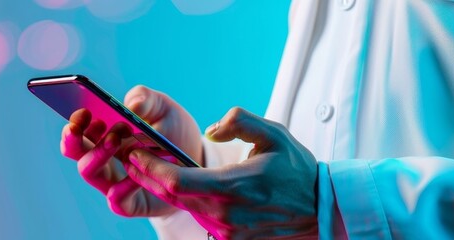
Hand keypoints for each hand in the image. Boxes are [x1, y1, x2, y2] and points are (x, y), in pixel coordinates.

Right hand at [59, 85, 202, 216]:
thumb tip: (131, 106)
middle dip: (75, 138)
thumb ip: (146, 98)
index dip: (74, 121)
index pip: (76, 129)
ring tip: (117, 139)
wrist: (196, 159)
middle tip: (96, 123)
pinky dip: (122, 188)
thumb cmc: (171, 129)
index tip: (84, 111)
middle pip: (74, 151)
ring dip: (99, 154)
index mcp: (102, 132)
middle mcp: (102, 157)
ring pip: (89, 172)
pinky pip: (117, 200)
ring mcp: (113, 181)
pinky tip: (137, 175)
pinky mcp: (131, 203)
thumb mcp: (162, 107)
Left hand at [124, 107, 317, 238]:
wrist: (321, 209)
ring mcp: (228, 232)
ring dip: (165, 188)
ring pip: (184, 207)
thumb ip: (239, 121)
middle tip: (132, 157)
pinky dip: (187, 201)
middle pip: (172, 196)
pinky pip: (200, 217)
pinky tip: (183, 186)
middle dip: (148, 176)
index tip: (134, 153)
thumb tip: (211, 130)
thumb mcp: (273, 134)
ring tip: (152, 168)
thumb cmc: (297, 170)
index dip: (150, 167)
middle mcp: (226, 214)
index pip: (177, 180)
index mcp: (233, 187)